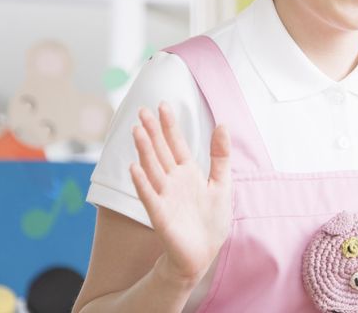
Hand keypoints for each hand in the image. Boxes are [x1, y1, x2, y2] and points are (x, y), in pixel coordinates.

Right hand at [129, 102, 231, 286]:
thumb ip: (221, 155)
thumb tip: (223, 125)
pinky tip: (134, 168)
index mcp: (188, 172)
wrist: (203, 253)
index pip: (176, 143)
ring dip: (144, 151)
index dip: (169, 125)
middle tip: (141, 110)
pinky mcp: (160, 215)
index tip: (163, 105)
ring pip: (152, 169)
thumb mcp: (222, 183)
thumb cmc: (210, 220)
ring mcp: (165, 196)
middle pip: (160, 152)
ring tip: (137, 131)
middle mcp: (173, 181)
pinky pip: (149, 196)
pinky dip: (142, 183)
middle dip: (152, 131)